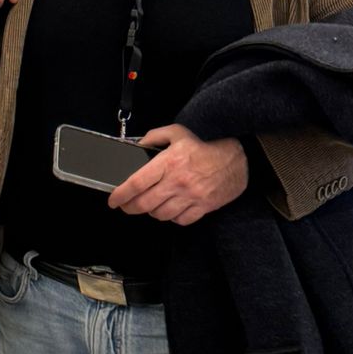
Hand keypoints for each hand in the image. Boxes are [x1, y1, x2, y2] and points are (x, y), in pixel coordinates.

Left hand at [108, 124, 248, 225]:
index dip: (120, 195)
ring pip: (160, 214)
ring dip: (151, 212)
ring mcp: (191, 196)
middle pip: (144, 204)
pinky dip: (172, 218)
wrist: (239, 157)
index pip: (136, 183)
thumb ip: (154, 137)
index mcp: (169, 162)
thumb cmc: (207, 144)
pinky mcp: (203, 207)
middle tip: (126, 206)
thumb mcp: (177, 132)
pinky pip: (180, 221)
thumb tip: (137, 146)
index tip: (113, 200)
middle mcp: (178, 181)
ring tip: (150, 205)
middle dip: (130, 207)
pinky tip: (171, 209)